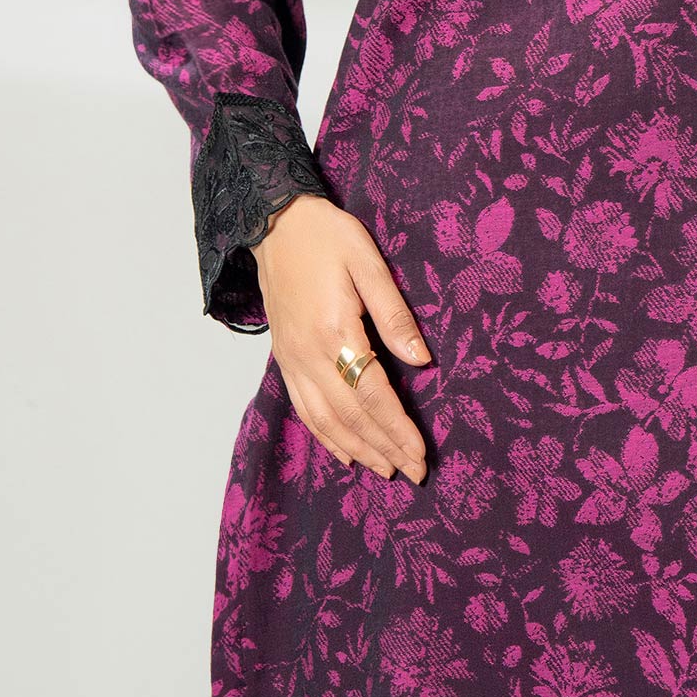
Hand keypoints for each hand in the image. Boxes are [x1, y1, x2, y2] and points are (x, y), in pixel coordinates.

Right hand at [251, 194, 431, 485]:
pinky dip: (324, 435)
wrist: (274, 222)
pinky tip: (343, 450)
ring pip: (324, 419)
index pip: (372, 394)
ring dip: (356, 449)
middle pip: (350, 416)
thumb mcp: (368, 263)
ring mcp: (292, 359)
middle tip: (414, 474)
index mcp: (334, 332)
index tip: (420, 454)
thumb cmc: (327, 236)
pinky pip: (302, 407)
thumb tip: (422, 360)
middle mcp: (308, 355)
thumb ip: (394, 314)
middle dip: (384, 448)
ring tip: (384, 469)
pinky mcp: (284, 357)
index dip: (397, 429)